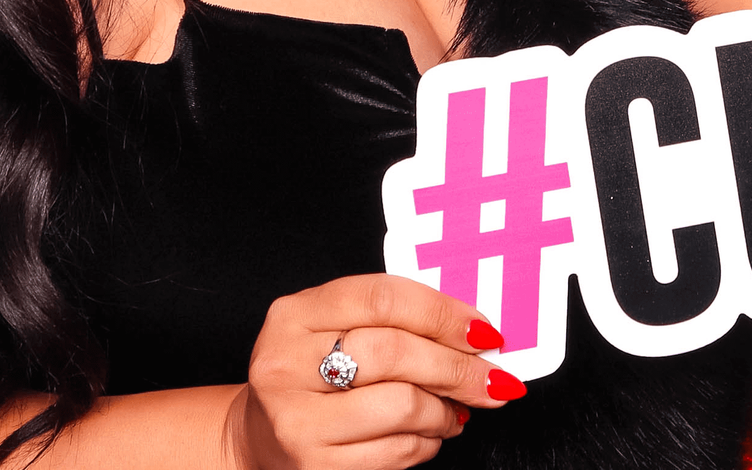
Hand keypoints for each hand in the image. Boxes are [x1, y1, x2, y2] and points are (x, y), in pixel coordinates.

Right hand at [227, 274, 517, 469]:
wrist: (259, 436)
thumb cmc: (312, 375)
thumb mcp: (334, 328)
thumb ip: (392, 319)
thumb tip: (473, 332)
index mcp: (295, 314)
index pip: (383, 298)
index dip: (443, 313)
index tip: (483, 330)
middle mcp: (286, 363)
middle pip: (395, 353)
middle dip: (457, 367)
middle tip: (492, 376)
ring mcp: (296, 419)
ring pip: (401, 405)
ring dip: (444, 409)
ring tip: (455, 409)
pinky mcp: (314, 465)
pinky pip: (395, 452)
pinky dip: (427, 441)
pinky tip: (430, 432)